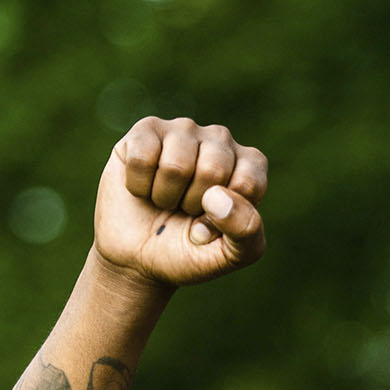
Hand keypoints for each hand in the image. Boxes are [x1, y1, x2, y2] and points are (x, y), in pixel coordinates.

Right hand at [90, 117, 267, 287]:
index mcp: (250, 165)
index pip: (248, 183)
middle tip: (185, 211)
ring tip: (165, 200)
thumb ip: (245, 231)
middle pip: (212, 169)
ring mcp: (183, 131)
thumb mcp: (230, 254)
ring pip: (176, 165)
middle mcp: (220, 140)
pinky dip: (138, 186)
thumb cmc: (190, 252)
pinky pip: (142, 157)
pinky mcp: (145, 131)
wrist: (138, 258)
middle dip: (193, 204)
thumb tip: (218, 196)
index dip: (225, 216)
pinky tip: (142, 187)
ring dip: (164, 196)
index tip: (214, 223)